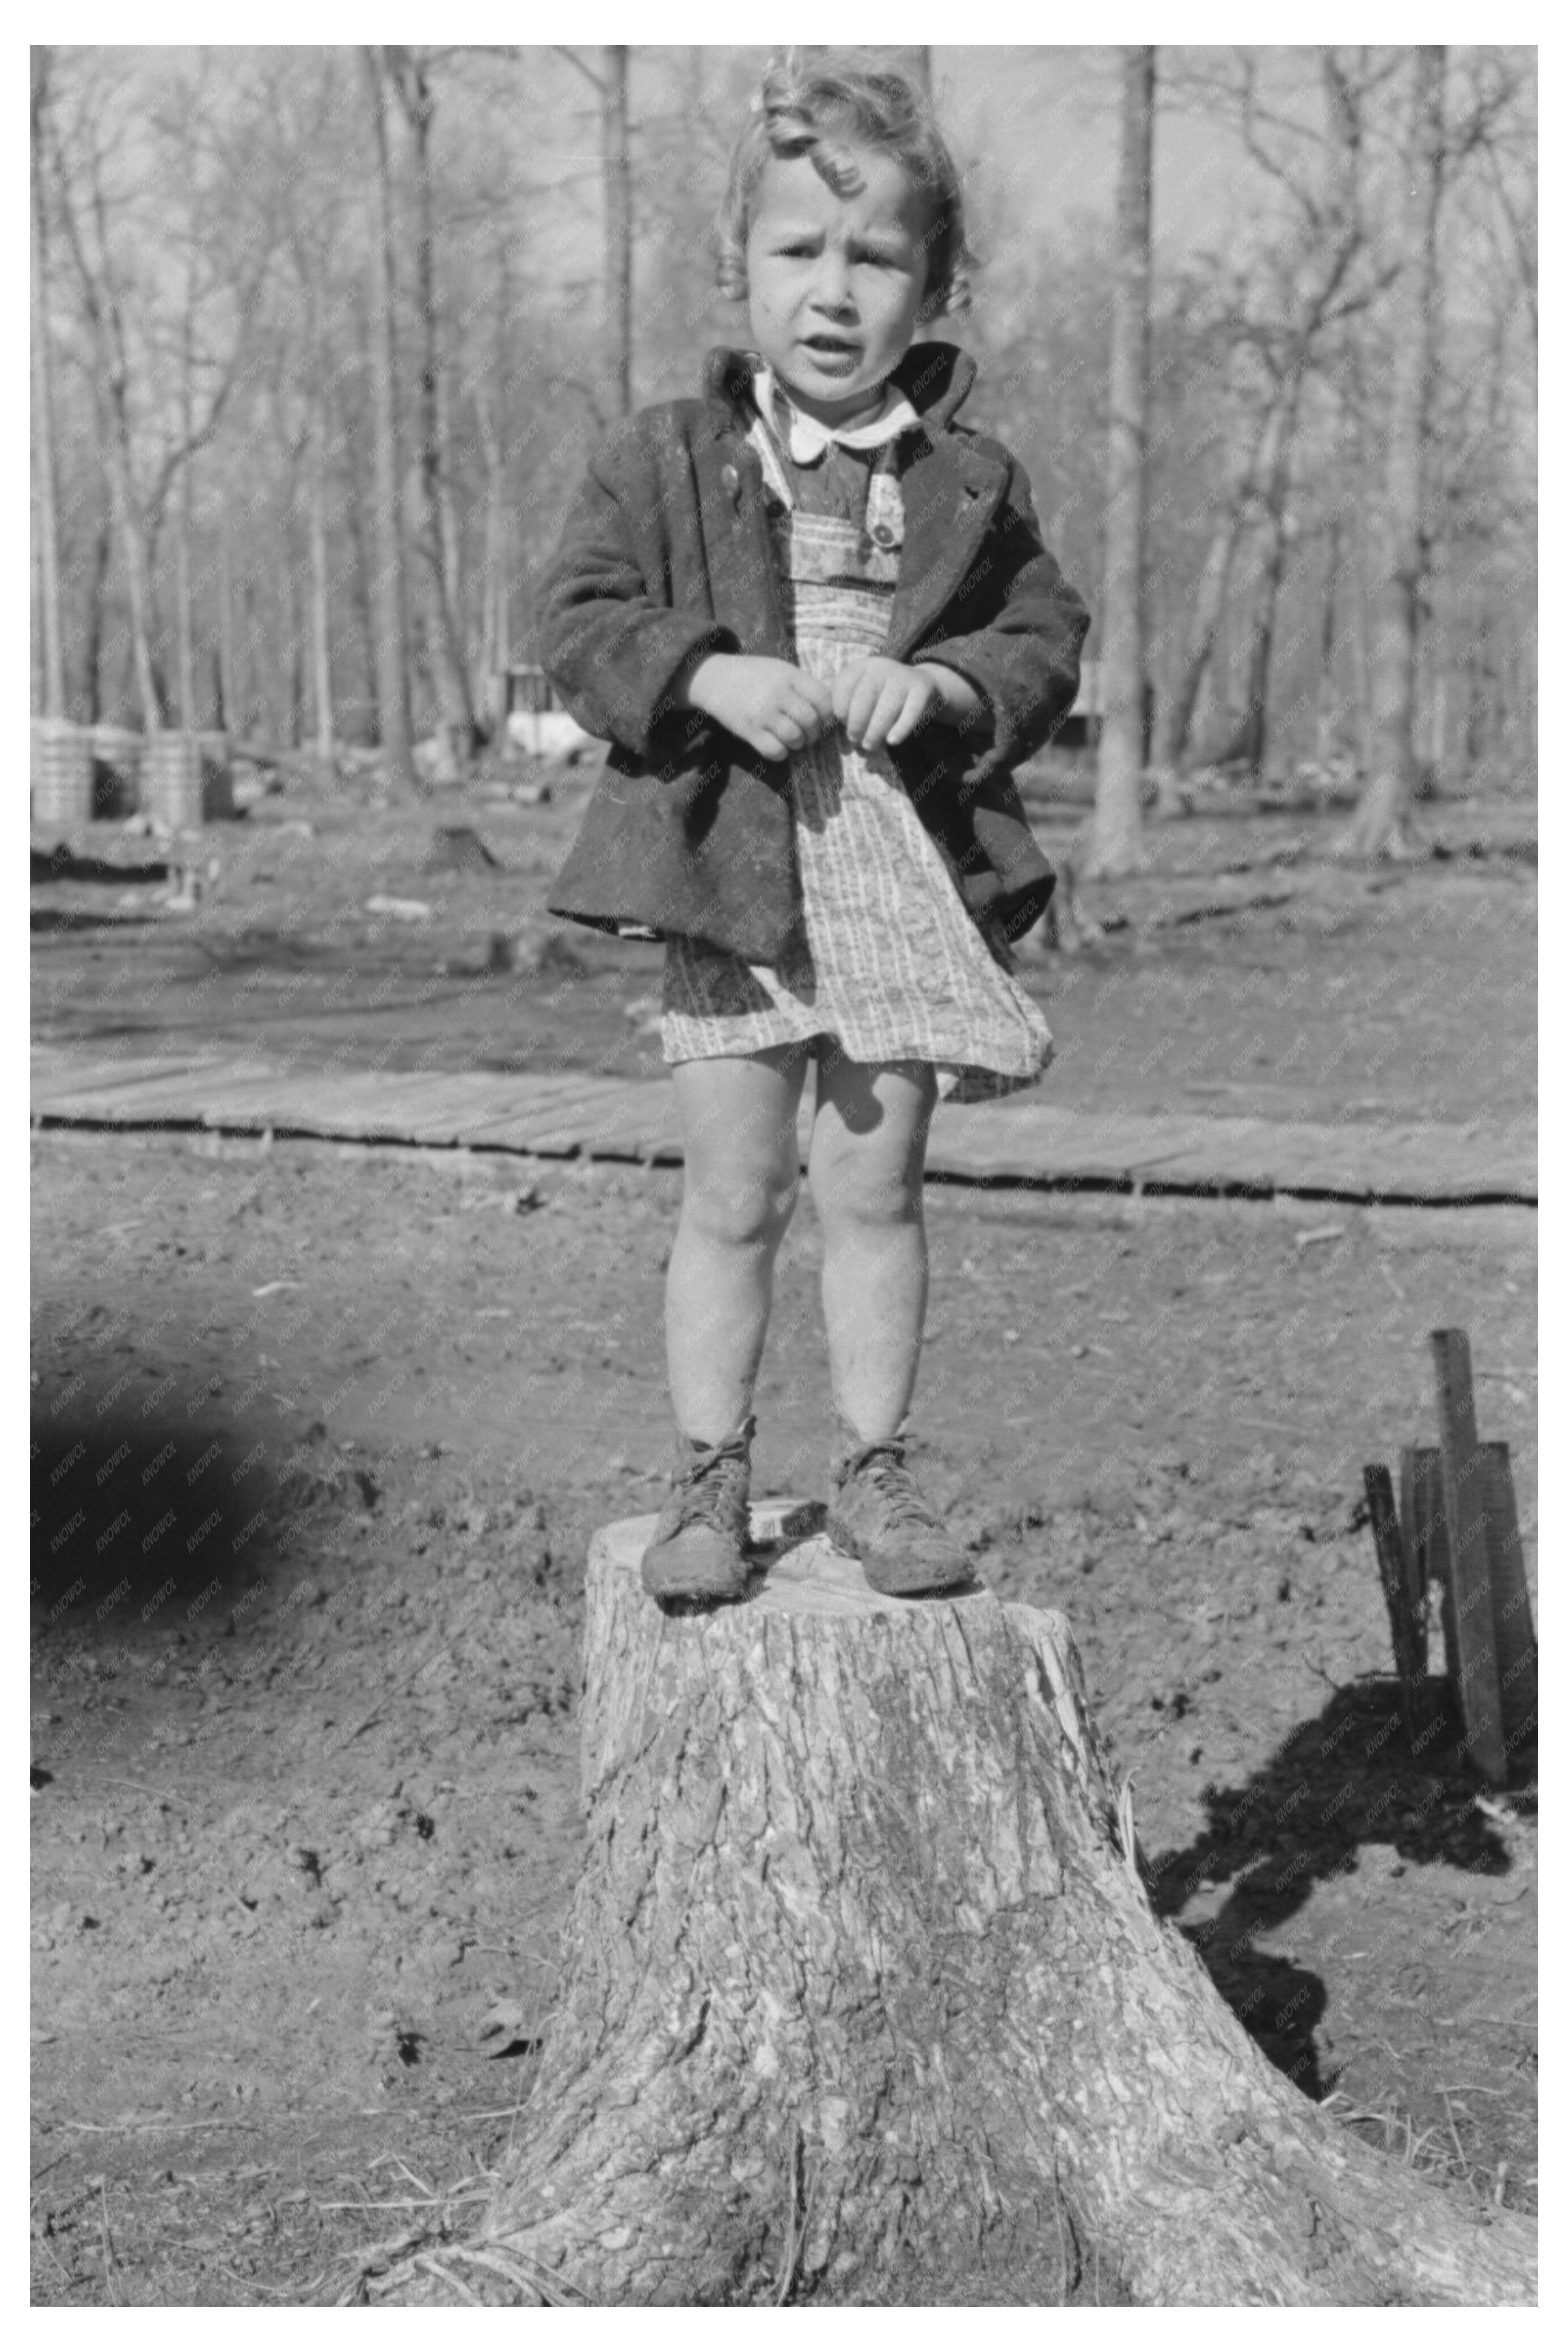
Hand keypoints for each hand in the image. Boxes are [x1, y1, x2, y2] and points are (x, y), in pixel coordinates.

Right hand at [679, 653, 834, 763]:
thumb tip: (830, 708)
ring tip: (794, 740)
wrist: (714, 678)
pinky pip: (775, 751)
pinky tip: (779, 746)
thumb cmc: (754, 675)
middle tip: (809, 735)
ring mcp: (762, 713)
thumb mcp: (780, 669)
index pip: (823, 699)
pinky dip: (782, 753)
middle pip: (811, 721)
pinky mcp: (748, 731)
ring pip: (795, 738)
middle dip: (814, 733)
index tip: (822, 719)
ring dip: (799, 744)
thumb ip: (803, 685)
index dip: (828, 714)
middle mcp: (777, 694)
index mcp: (789, 675)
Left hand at [830, 658, 981, 752]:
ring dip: (875, 732)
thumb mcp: (862, 690)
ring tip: (869, 746)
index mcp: (862, 666)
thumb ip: (845, 703)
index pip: (843, 687)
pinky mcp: (922, 689)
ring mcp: (903, 677)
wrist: (922, 684)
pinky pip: (911, 712)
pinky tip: (892, 741)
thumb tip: (832, 727)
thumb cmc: (882, 694)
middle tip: (855, 740)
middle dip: (856, 724)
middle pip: (864, 698)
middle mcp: (881, 667)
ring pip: (886, 708)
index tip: (843, 723)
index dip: (840, 710)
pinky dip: (901, 729)